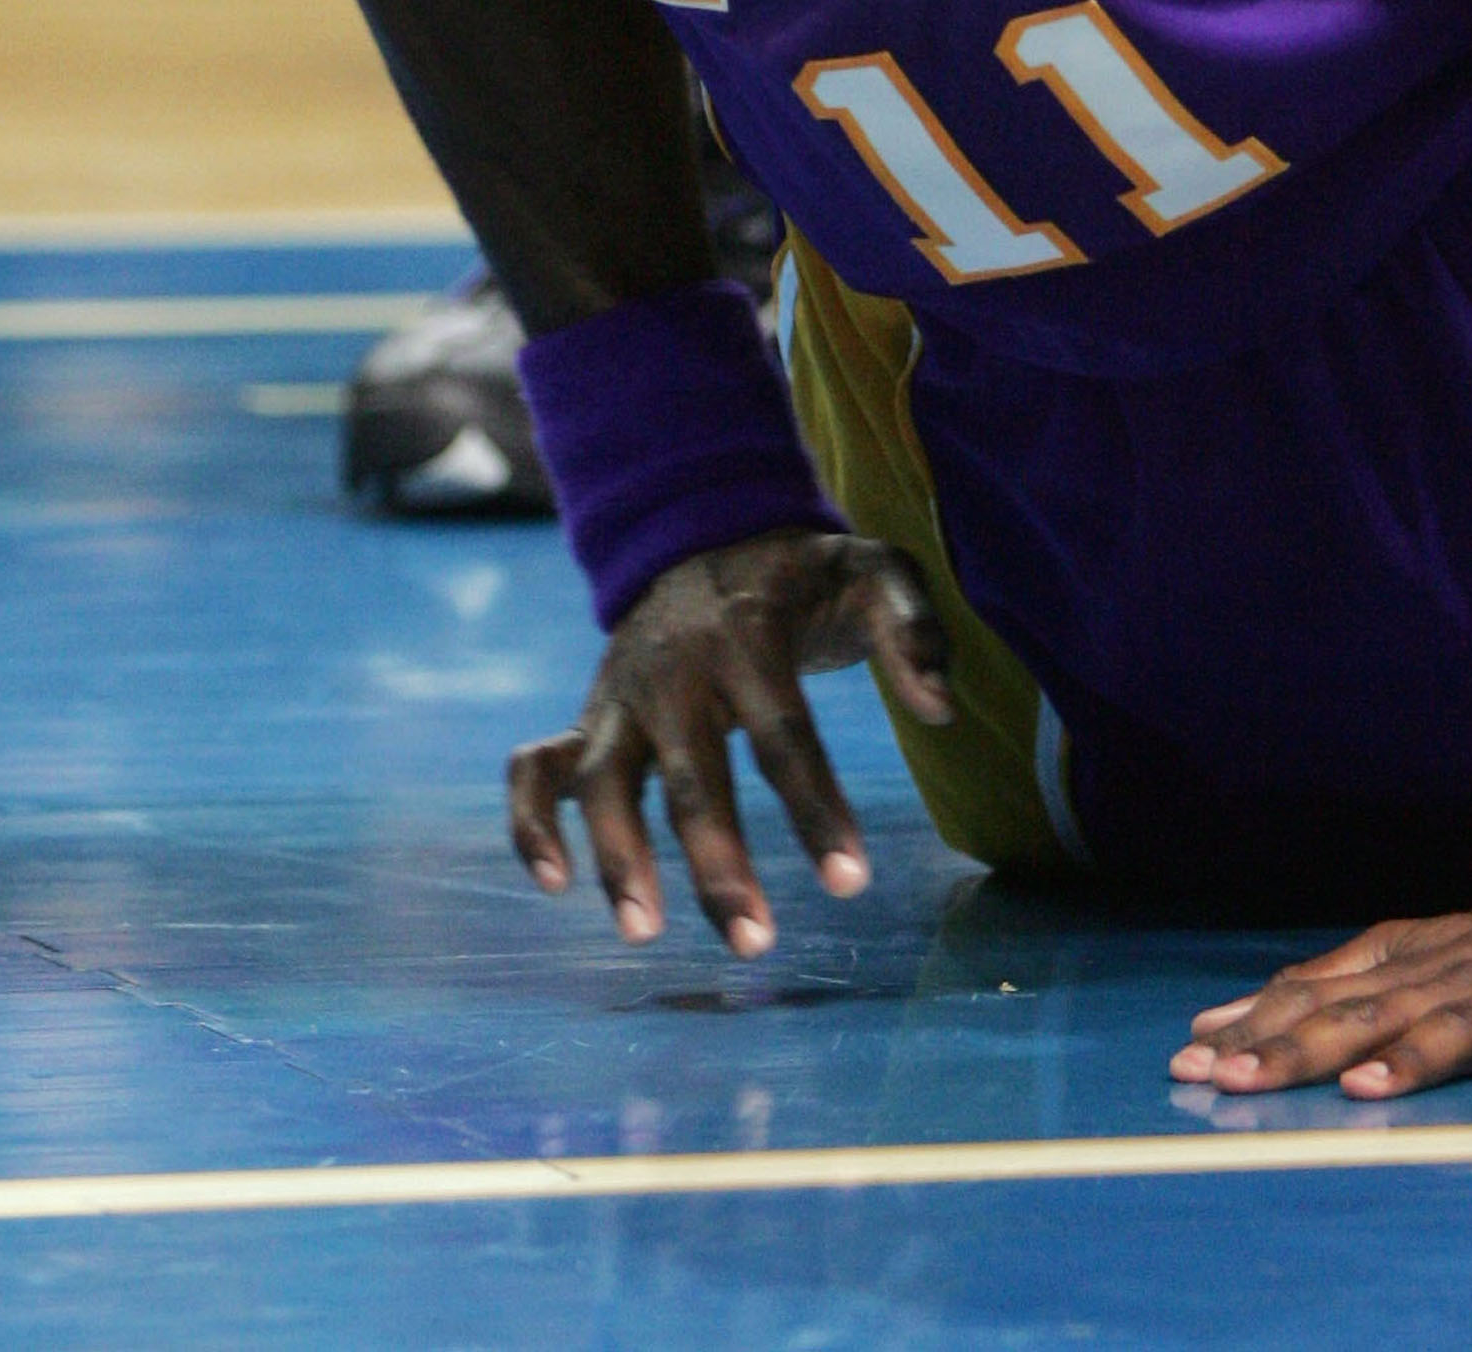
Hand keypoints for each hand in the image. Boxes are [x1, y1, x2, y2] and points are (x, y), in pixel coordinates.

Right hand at [508, 528, 951, 955]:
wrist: (704, 530)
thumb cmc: (802, 575)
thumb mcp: (871, 570)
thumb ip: (914, 630)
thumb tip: (941, 709)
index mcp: (747, 635)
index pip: (783, 732)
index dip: (815, 808)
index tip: (850, 881)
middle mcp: (673, 669)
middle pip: (690, 774)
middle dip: (717, 861)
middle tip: (756, 942)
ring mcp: (622, 695)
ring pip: (603, 780)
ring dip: (618, 856)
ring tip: (644, 932)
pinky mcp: (590, 716)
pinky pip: (537, 770)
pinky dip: (530, 821)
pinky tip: (552, 883)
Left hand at [1169, 909, 1471, 1101]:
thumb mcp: (1409, 964)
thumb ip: (1325, 994)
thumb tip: (1221, 1022)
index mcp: (1408, 964)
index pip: (1320, 995)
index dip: (1256, 1027)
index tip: (1193, 1059)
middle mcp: (1454, 976)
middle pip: (1370, 1014)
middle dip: (1299, 1047)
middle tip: (1238, 1079)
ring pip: (1464, 1027)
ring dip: (1416, 1056)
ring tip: (1367, 1089)